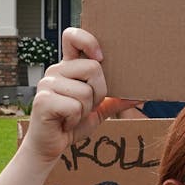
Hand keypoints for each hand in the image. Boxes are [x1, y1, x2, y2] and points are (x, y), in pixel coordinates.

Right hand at [21, 28, 132, 163]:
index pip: (72, 36)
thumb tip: (141, 96)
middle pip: (93, 68)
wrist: (49, 148)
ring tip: (72, 116)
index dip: (89, 41)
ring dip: (86, 111)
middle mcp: (55, 71)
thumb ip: (114, 99)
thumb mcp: (98, 110)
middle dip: (99, 93)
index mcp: (67, 67)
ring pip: (85, 92)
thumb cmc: (71, 125)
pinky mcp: (43, 101)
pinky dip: (75, 120)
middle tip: (86, 106)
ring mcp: (46, 84)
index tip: (100, 58)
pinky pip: (74, 107)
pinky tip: (65, 123)